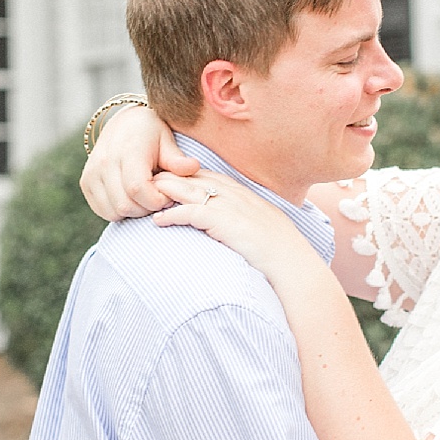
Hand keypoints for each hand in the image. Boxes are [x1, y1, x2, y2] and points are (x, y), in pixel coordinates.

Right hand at [80, 104, 199, 219]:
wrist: (124, 124)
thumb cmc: (151, 133)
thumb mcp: (167, 140)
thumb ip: (177, 159)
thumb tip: (193, 167)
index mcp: (127, 150)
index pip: (138, 189)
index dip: (157, 200)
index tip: (168, 195)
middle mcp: (104, 162)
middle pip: (126, 204)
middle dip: (147, 209)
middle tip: (158, 198)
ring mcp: (92, 173)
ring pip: (114, 211)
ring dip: (133, 212)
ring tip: (145, 197)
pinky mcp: (86, 183)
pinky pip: (102, 210)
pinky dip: (118, 212)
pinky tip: (131, 198)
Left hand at [151, 170, 317, 282]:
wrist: (293, 265)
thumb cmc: (282, 253)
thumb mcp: (266, 228)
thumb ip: (250, 222)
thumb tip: (240, 228)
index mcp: (247, 195)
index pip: (212, 176)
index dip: (190, 174)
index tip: (171, 175)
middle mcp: (238, 196)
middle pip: (197, 179)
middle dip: (173, 176)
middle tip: (150, 178)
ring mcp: (232, 208)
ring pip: (191, 191)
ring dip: (167, 191)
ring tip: (146, 193)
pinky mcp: (225, 223)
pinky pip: (192, 213)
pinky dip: (172, 215)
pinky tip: (157, 220)